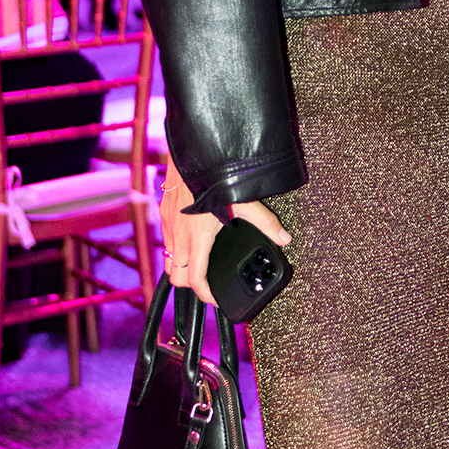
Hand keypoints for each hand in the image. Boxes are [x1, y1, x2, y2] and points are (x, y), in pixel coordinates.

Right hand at [160, 157, 289, 304]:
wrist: (193, 149)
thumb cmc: (214, 174)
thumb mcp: (244, 201)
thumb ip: (266, 222)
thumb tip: (284, 238)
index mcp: (197, 237)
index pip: (195, 279)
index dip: (205, 295)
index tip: (216, 299)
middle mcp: (178, 234)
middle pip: (176, 275)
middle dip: (190, 284)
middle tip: (208, 283)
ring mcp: (168, 222)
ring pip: (169, 257)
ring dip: (182, 265)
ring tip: (200, 263)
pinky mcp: (164, 210)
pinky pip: (167, 238)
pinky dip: (176, 246)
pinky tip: (192, 237)